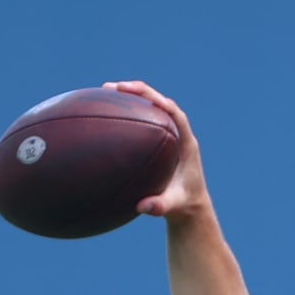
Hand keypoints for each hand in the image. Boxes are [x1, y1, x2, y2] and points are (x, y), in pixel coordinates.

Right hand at [102, 80, 209, 220]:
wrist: (190, 207)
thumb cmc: (183, 205)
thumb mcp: (173, 206)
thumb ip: (160, 207)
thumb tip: (143, 207)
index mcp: (187, 144)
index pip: (175, 114)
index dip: (158, 101)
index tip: (137, 94)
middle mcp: (179, 136)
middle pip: (161, 104)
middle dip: (138, 92)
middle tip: (112, 87)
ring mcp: (169, 137)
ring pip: (151, 109)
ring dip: (131, 98)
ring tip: (104, 91)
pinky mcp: (159, 142)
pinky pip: (143, 121)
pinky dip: (127, 113)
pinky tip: (104, 112)